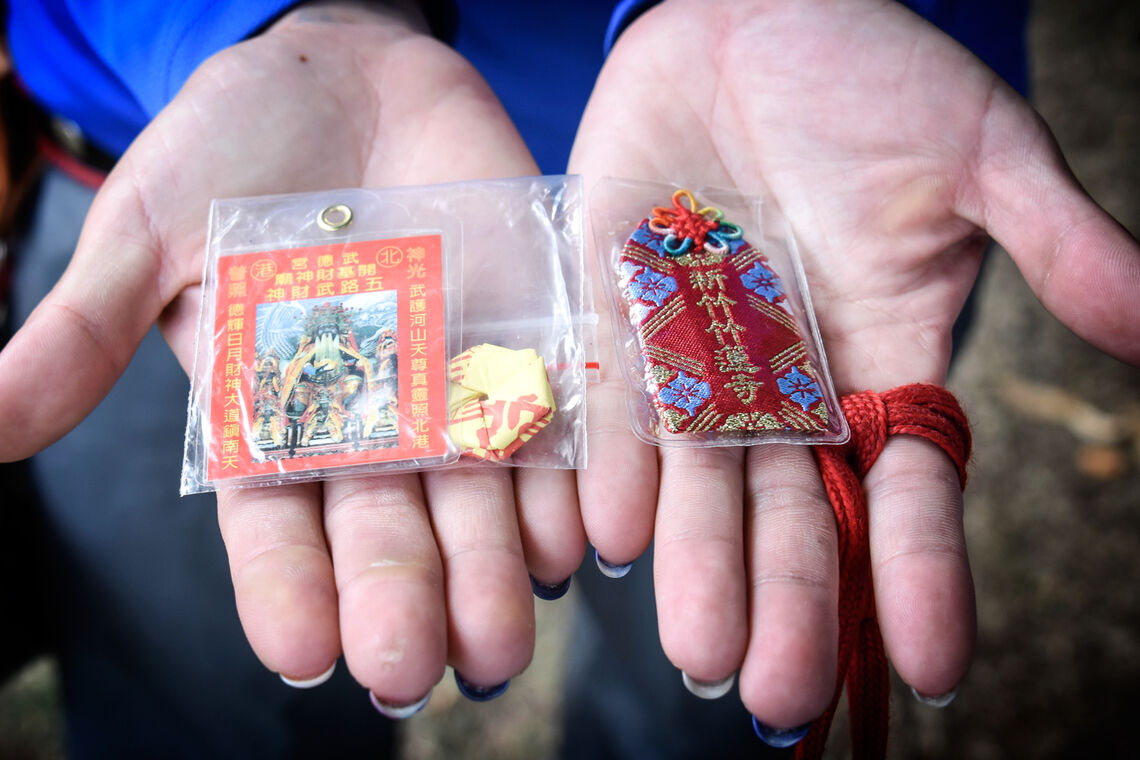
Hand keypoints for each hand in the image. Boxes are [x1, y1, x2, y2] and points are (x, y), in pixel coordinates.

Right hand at [0, 4, 585, 707]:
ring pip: (480, 499)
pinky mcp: (527, 336)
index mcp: (275, 421)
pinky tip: (580, 537)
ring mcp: (456, 386)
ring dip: (496, 568)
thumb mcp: (153, 232)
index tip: (301, 650)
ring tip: (502, 635)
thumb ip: (90, 331)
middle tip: (412, 669)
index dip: (286, 587)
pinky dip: (567, 475)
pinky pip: (554, 417)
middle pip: (391, 531)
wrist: (349, 74)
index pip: (276, 527)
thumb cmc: (235, 149)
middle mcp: (373, 425)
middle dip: (402, 599)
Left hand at [570, 0, 1139, 728]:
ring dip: (698, 564)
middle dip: (791, 601)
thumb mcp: (978, 156)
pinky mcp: (619, 309)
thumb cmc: (872, 78)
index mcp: (880, 358)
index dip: (918, 573)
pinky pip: (615, 401)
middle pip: (793, 512)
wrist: (748, 17)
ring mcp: (698, 354)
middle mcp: (787, 380)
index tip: (935, 666)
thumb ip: (1056, 244)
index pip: (906, 488)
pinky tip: (610, 536)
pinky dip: (615, 464)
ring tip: (701, 653)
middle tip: (779, 696)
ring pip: (701, 479)